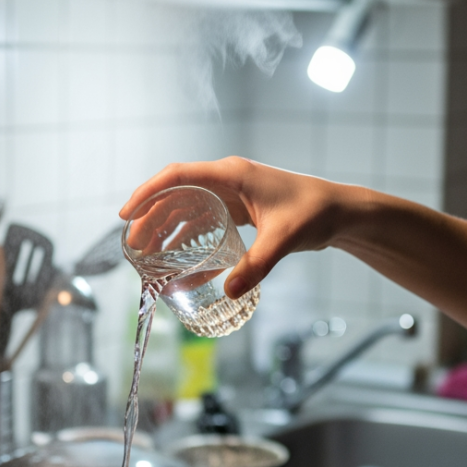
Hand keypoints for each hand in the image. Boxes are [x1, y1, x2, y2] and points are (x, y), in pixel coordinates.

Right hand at [119, 157, 365, 298]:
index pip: (178, 175)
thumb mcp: (283, 239)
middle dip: (151, 218)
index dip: (148, 193)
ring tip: (147, 256)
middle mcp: (227, 180)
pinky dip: (189, 239)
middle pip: (176, 194)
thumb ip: (257, 265)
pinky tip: (180, 263)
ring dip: (166, 230)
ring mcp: (232, 195)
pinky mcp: (239, 211)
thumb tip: (229, 292)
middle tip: (133, 246)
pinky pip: (204, 222)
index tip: (127, 214)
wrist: (340, 212)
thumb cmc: (314, 212)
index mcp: (232, 174)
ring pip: (187, 209)